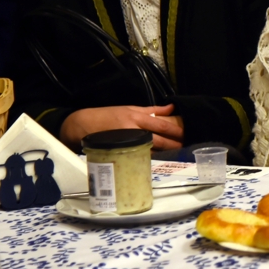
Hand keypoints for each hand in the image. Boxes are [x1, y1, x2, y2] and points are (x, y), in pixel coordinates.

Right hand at [61, 103, 183, 150]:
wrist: (83, 124)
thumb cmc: (108, 115)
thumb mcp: (130, 108)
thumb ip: (152, 110)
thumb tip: (171, 108)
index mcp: (136, 117)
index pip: (161, 125)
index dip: (175, 131)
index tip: (185, 135)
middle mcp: (133, 130)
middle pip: (158, 140)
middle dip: (173, 145)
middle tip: (183, 148)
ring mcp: (126, 142)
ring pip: (149, 150)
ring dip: (163, 153)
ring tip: (174, 155)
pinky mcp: (119, 152)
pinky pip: (137, 157)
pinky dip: (147, 158)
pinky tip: (156, 160)